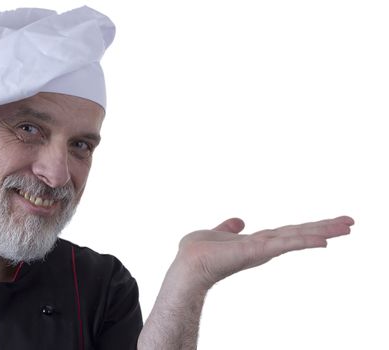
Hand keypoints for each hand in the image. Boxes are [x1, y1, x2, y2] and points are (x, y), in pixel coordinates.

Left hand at [173, 216, 353, 291]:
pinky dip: (303, 242)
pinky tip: (322, 240)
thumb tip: (239, 221)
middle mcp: (264, 247)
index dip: (309, 228)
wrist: (187, 265)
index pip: (288, 232)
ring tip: (346, 226)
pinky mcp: (256, 251)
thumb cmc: (198, 252)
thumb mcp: (216, 233)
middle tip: (350, 222)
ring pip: (297, 237)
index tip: (330, 224)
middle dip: (325, 228)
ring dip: (322, 231)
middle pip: (299, 234)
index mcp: (257, 242)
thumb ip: (228, 228)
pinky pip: (284, 244)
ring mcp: (262, 250)